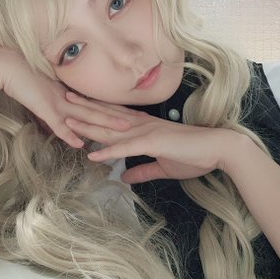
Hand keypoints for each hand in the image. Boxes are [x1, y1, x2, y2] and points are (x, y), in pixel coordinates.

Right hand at [0, 44, 130, 148]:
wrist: (5, 65)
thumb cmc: (23, 75)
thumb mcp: (44, 91)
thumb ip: (55, 103)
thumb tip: (64, 114)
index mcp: (68, 92)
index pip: (97, 102)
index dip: (115, 109)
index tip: (132, 114)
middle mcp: (67, 96)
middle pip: (98, 108)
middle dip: (119, 116)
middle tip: (141, 122)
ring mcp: (56, 102)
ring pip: (85, 115)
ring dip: (104, 123)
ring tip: (123, 130)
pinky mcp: (43, 107)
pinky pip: (57, 124)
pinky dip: (69, 133)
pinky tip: (80, 143)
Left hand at [63, 92, 239, 182]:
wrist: (217, 149)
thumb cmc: (194, 155)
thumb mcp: (163, 167)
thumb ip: (142, 171)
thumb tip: (125, 178)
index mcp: (144, 127)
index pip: (114, 117)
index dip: (94, 111)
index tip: (76, 105)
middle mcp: (142, 125)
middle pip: (107, 117)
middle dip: (84, 110)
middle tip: (62, 100)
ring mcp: (146, 132)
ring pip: (111, 129)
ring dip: (89, 126)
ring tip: (68, 121)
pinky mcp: (153, 142)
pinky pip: (127, 148)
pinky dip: (109, 151)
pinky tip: (93, 155)